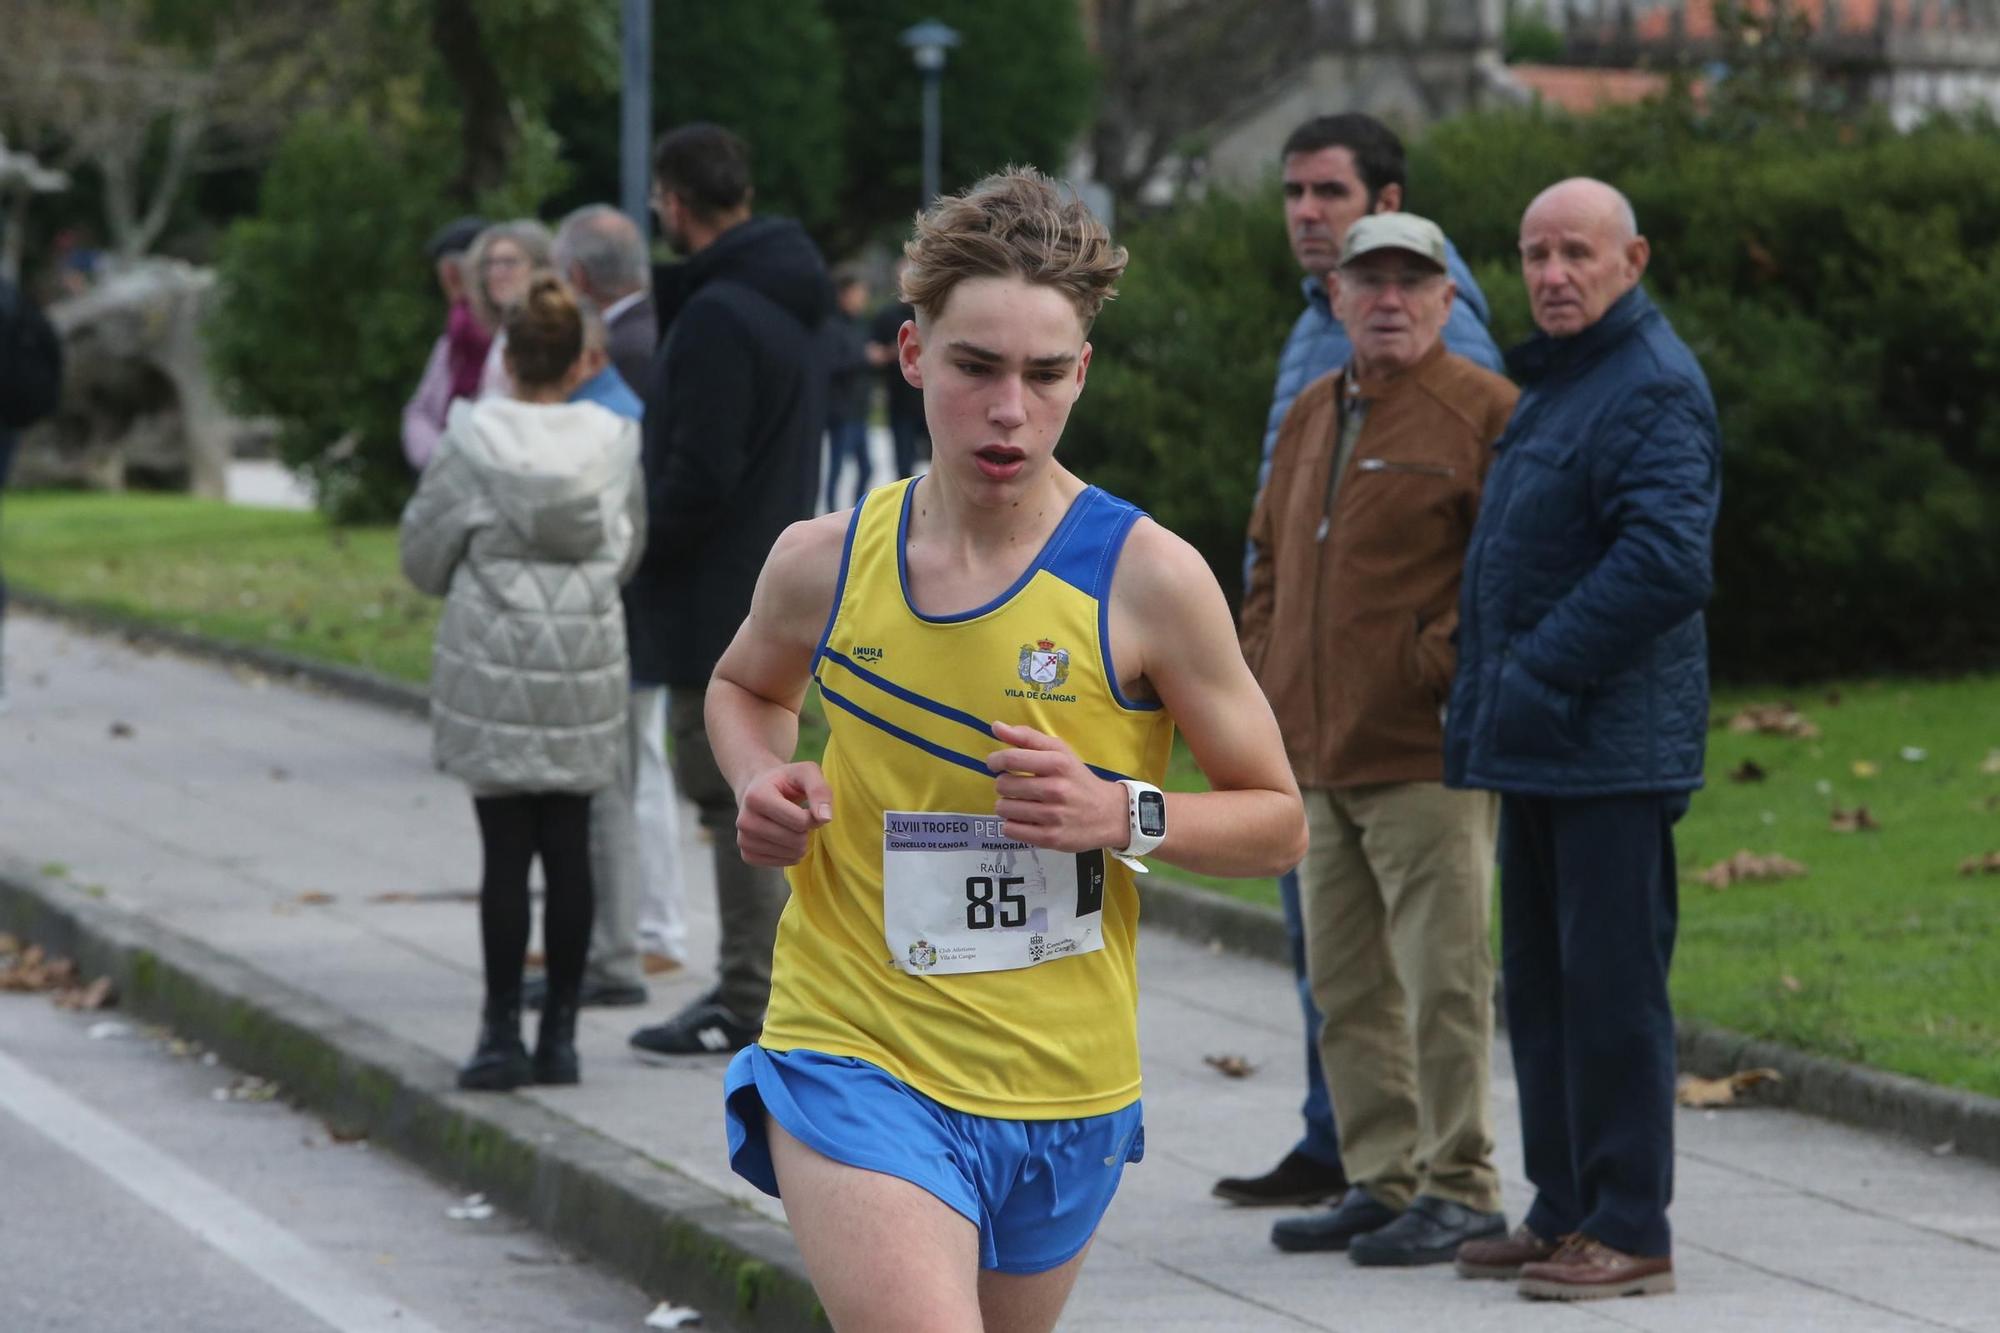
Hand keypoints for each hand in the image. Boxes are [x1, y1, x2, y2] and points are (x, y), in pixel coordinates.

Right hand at [736, 761, 833, 865]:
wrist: (759, 789)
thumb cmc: (786, 780)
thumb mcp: (806, 773)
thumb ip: (819, 790)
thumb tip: (825, 818)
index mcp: (756, 797)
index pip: (799, 822)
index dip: (813, 817)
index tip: (809, 808)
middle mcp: (744, 820)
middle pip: (795, 840)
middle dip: (806, 831)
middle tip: (800, 818)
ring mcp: (743, 840)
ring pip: (790, 854)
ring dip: (800, 843)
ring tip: (792, 826)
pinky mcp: (746, 855)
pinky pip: (781, 864)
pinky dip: (790, 854)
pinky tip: (786, 838)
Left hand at [985, 721, 1125, 852]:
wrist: (1110, 814)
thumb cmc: (1079, 780)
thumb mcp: (1060, 752)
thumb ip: (1027, 737)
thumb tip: (996, 726)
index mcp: (1058, 764)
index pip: (1011, 759)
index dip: (995, 761)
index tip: (995, 764)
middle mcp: (1056, 789)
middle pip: (1004, 785)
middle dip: (1004, 785)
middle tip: (1016, 786)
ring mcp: (1053, 816)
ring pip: (1004, 809)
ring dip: (1006, 805)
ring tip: (1020, 803)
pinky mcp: (1050, 838)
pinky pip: (1011, 830)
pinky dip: (1012, 824)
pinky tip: (1024, 819)